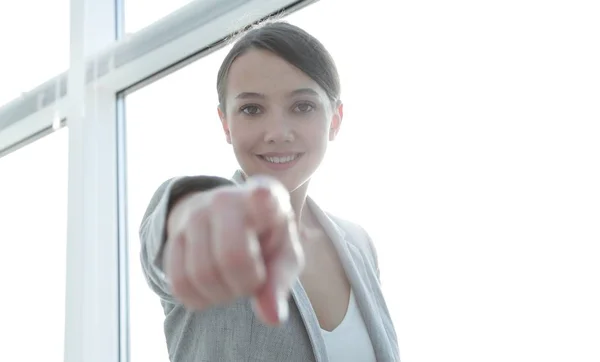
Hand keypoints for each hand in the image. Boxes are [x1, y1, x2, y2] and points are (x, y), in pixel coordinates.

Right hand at [163, 176, 304, 325]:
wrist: (231, 222)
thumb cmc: (267, 241)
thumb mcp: (284, 257)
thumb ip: (279, 284)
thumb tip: (271, 318)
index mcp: (267, 198)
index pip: (263, 196)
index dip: (263, 197)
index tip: (263, 195)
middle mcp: (226, 199)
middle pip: (231, 258)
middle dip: (245, 285)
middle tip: (253, 280)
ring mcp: (195, 214)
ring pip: (201, 274)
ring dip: (221, 295)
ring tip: (233, 282)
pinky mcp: (173, 236)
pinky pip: (179, 284)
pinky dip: (199, 300)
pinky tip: (214, 288)